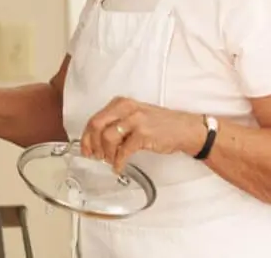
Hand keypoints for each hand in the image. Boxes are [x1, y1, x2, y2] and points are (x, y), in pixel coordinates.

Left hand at [80, 97, 205, 172]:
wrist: (185, 129)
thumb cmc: (160, 124)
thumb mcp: (135, 116)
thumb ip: (117, 123)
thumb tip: (96, 140)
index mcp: (121, 103)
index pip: (95, 118)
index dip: (86, 136)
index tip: (85, 149)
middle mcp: (126, 108)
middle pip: (96, 125)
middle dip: (92, 144)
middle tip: (94, 156)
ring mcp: (135, 120)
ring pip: (108, 138)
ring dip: (106, 154)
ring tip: (110, 161)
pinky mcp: (143, 134)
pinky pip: (123, 151)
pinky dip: (118, 162)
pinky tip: (119, 167)